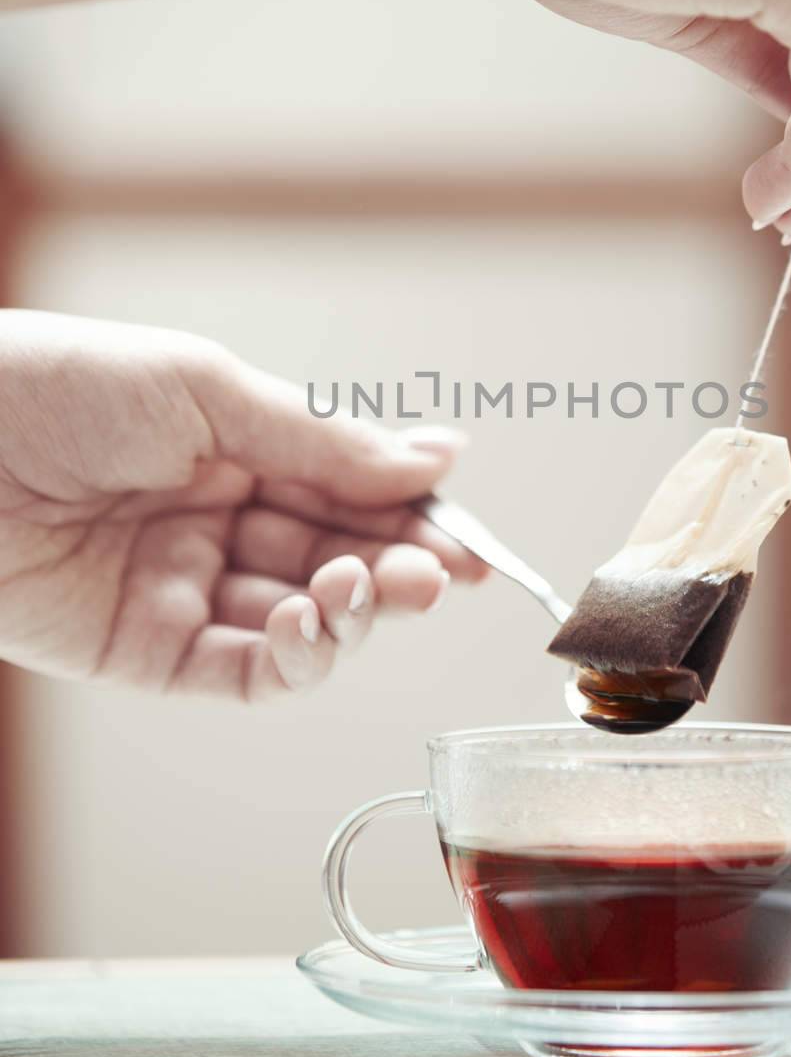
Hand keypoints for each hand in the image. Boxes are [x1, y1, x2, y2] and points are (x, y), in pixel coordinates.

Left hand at [0, 312, 484, 698]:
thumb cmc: (56, 384)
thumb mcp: (204, 390)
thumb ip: (320, 440)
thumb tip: (435, 456)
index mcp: (232, 446)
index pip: (345, 490)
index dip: (410, 514)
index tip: (468, 534)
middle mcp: (215, 520)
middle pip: (335, 558)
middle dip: (396, 567)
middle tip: (446, 573)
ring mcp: (183, 588)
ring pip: (301, 621)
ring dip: (352, 611)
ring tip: (369, 585)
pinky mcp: (144, 652)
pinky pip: (241, 672)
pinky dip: (292, 657)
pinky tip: (312, 619)